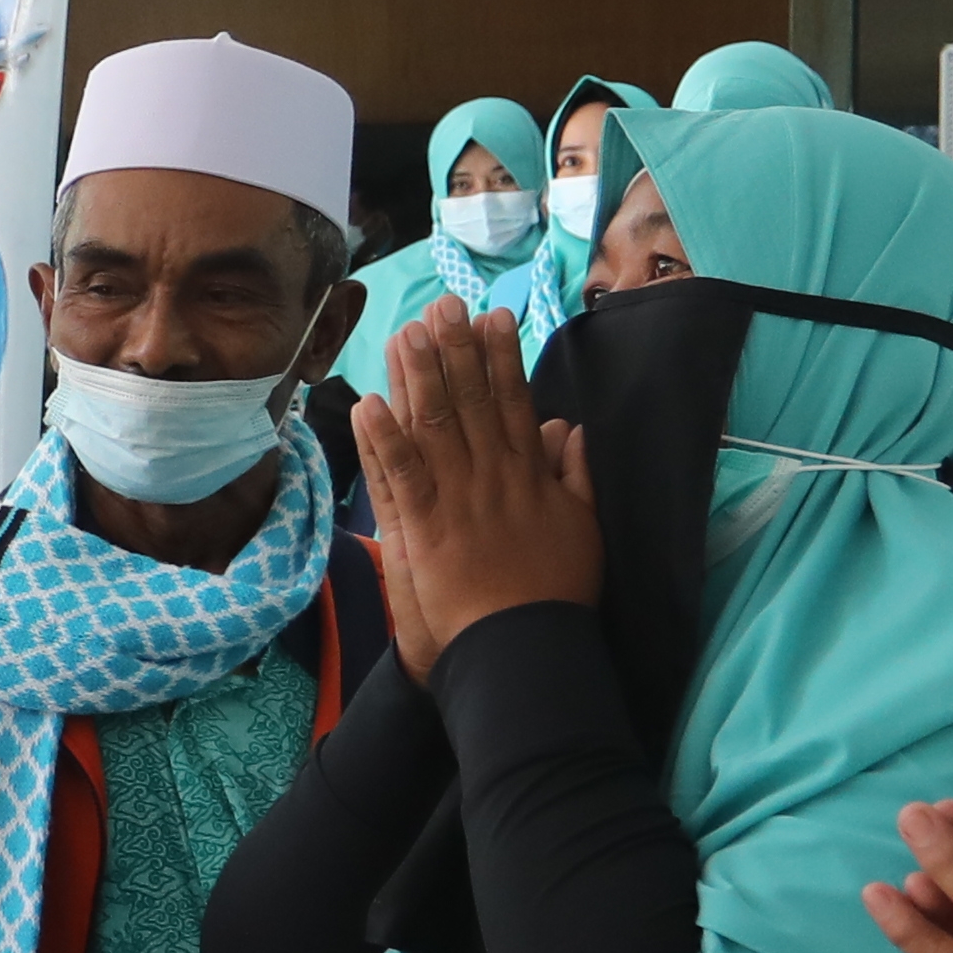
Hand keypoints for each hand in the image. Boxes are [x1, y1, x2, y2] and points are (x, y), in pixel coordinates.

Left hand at [351, 302, 600, 650]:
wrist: (527, 647)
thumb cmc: (556, 593)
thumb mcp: (583, 527)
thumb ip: (576, 475)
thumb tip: (573, 430)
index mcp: (530, 474)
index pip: (514, 403)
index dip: (501, 358)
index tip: (492, 318)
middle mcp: (493, 477)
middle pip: (471, 403)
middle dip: (455, 351)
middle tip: (442, 306)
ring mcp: (458, 500)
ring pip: (434, 427)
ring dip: (417, 378)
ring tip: (404, 334)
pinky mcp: (425, 529)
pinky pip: (402, 475)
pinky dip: (383, 440)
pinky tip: (368, 404)